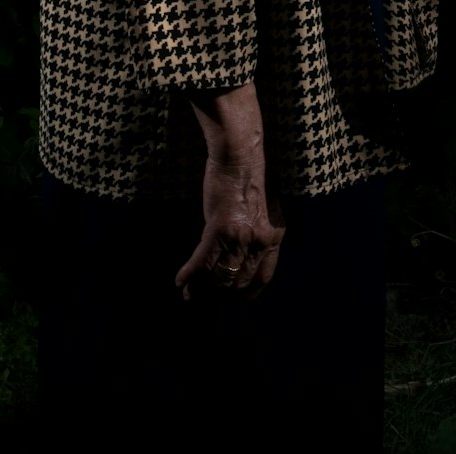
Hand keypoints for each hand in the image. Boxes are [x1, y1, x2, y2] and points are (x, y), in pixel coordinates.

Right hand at [175, 156, 284, 299]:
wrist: (240, 154)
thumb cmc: (250, 174)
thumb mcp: (263, 209)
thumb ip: (256, 232)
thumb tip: (241, 251)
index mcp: (274, 237)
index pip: (263, 278)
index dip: (247, 293)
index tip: (233, 299)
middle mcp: (260, 242)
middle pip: (239, 282)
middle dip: (220, 296)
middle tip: (204, 301)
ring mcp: (240, 238)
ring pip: (220, 277)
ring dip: (202, 290)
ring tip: (190, 296)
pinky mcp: (220, 230)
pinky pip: (203, 262)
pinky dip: (190, 274)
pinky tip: (181, 281)